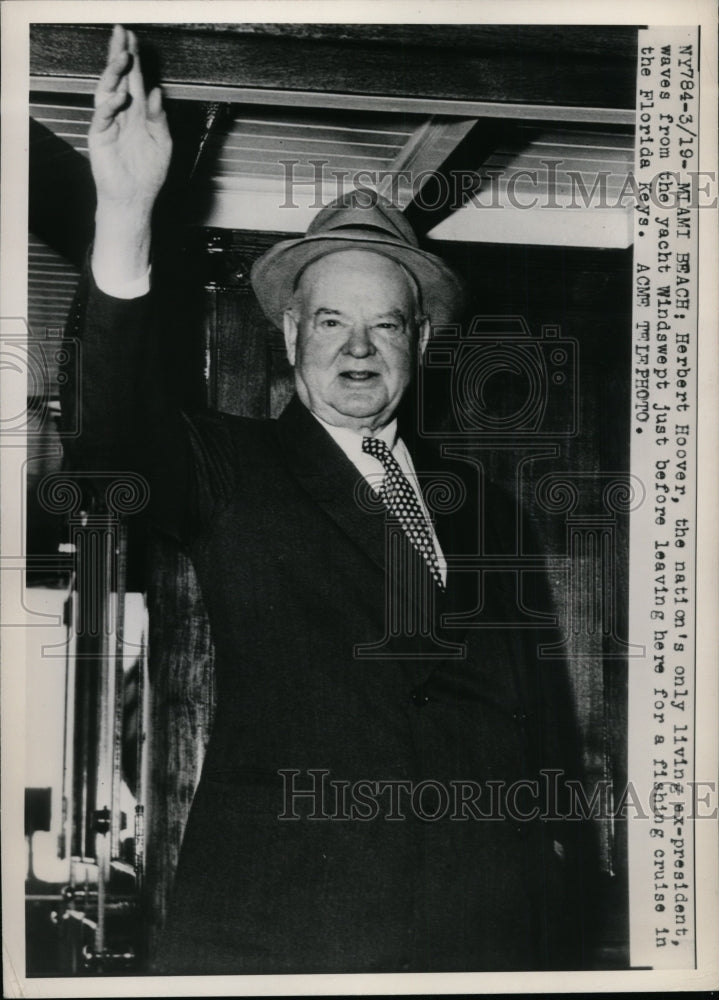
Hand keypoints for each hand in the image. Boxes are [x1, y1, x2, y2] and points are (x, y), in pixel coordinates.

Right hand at [89, 24, 171, 210]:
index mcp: (138, 111)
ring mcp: (109, 122)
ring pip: (107, 90)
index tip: (133, 38)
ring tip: (123, 57)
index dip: (134, 58)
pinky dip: (111, 104)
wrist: (135, 198)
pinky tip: (122, 96)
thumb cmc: (148, 173)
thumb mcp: (162, 142)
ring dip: (114, 73)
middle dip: (119, 55)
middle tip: (122, 34)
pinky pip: (103, 115)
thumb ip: (159, 117)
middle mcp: (122, 113)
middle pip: (119, 77)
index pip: (134, 79)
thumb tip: (157, 92)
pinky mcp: (100, 136)